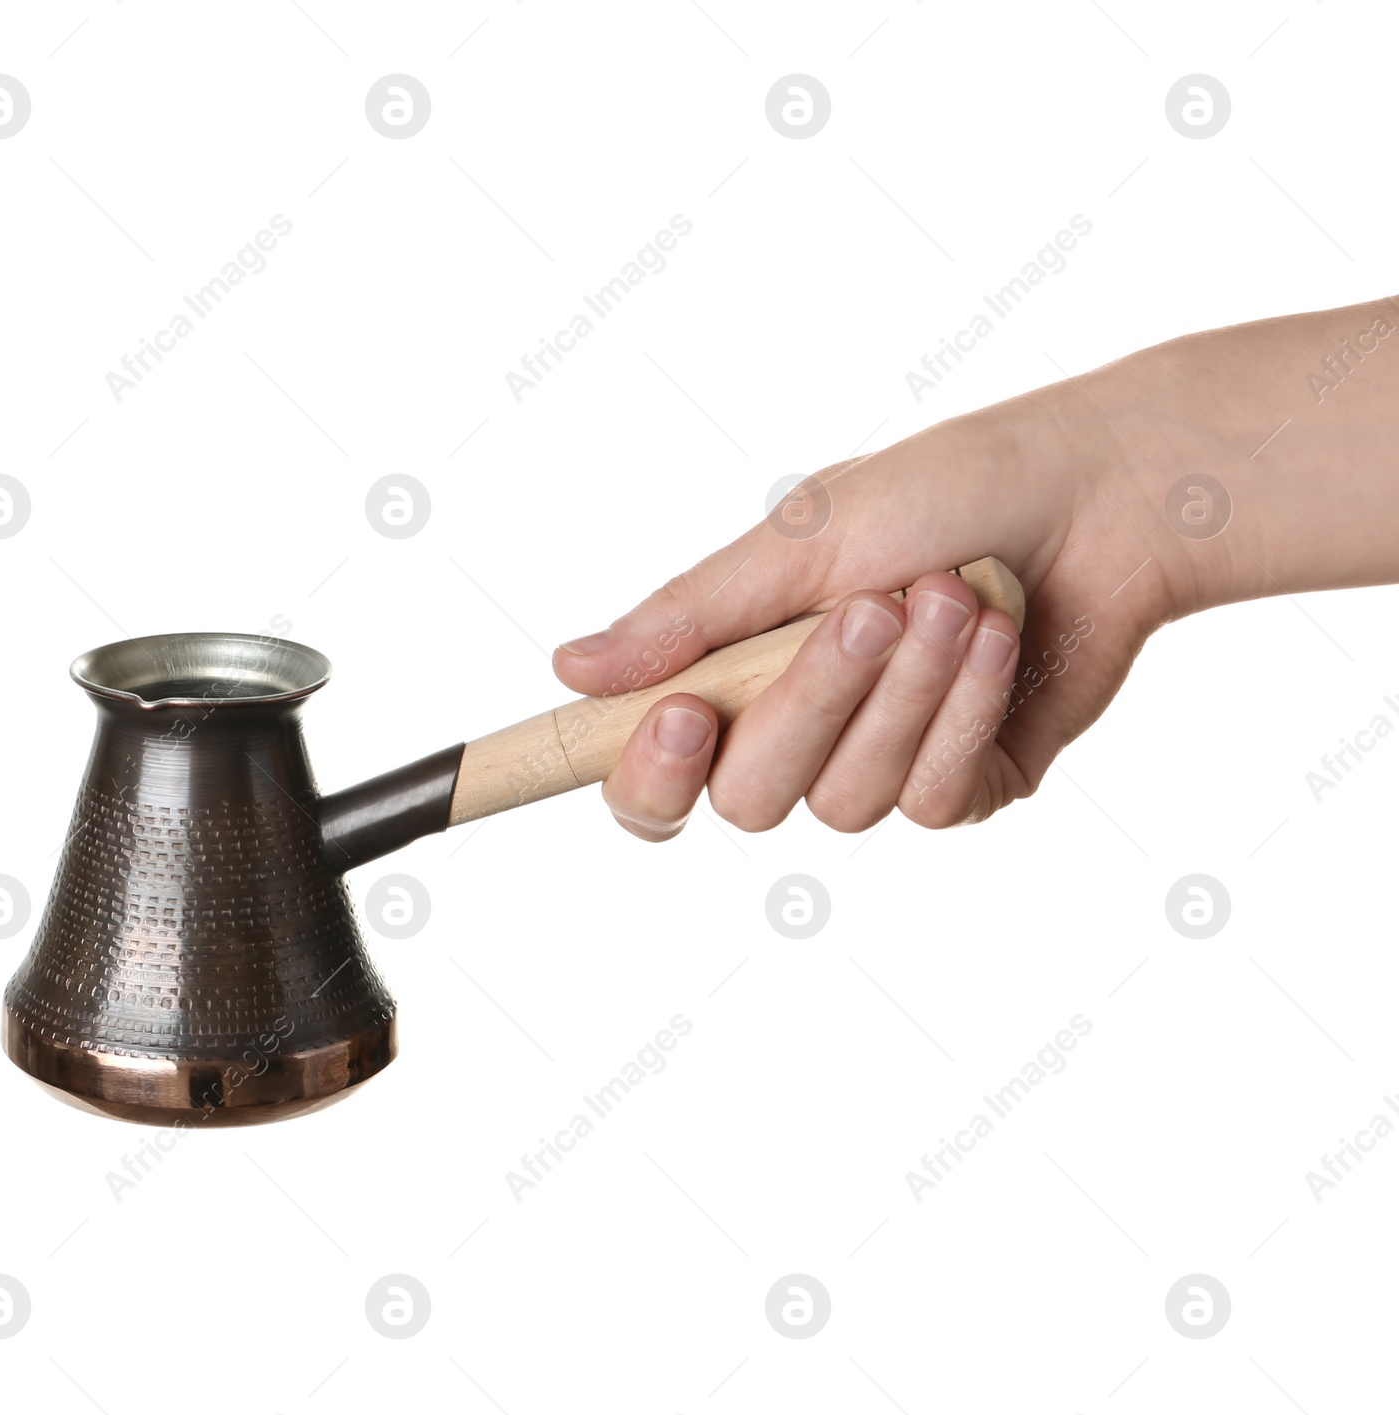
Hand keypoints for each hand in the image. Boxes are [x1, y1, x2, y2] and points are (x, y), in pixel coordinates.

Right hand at [552, 388, 1180, 840]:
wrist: (1100, 494)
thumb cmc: (946, 492)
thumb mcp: (802, 541)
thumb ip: (690, 615)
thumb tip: (570, 667)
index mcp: (735, 670)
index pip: (650, 777)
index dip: (648, 770)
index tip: (680, 712)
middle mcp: (797, 733)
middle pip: (747, 798)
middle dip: (811, 702)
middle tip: (871, 608)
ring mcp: (879, 766)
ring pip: (845, 801)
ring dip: (906, 691)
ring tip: (958, 597)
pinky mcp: (962, 785)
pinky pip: (931, 798)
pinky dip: (966, 708)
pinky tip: (1000, 638)